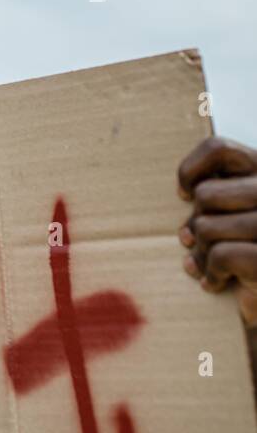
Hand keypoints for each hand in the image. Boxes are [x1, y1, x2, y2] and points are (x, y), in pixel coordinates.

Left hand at [177, 136, 256, 326]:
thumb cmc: (248, 254)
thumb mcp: (234, 212)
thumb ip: (219, 193)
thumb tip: (187, 194)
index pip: (218, 149)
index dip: (190, 170)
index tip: (185, 195)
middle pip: (205, 195)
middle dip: (196, 224)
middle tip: (198, 243)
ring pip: (206, 227)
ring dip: (200, 253)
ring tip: (209, 266)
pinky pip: (221, 255)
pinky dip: (211, 274)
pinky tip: (215, 283)